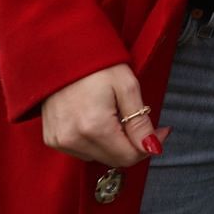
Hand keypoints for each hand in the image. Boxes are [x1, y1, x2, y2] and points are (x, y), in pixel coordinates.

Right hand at [39, 64, 166, 167]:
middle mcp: (73, 139)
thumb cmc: (98, 65)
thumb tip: (153, 148)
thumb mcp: (127, 87)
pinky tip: (96, 119)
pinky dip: (94, 141)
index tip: (162, 130)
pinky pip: (81, 151)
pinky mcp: (51, 139)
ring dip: (112, 143)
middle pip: (114, 160)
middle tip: (140, 120)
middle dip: (132, 144)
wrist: (62, 53)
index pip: (128, 157)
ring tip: (114, 115)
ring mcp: (59, 141)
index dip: (149, 146)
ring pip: (98, 157)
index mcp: (94, 127)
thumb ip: (140, 122)